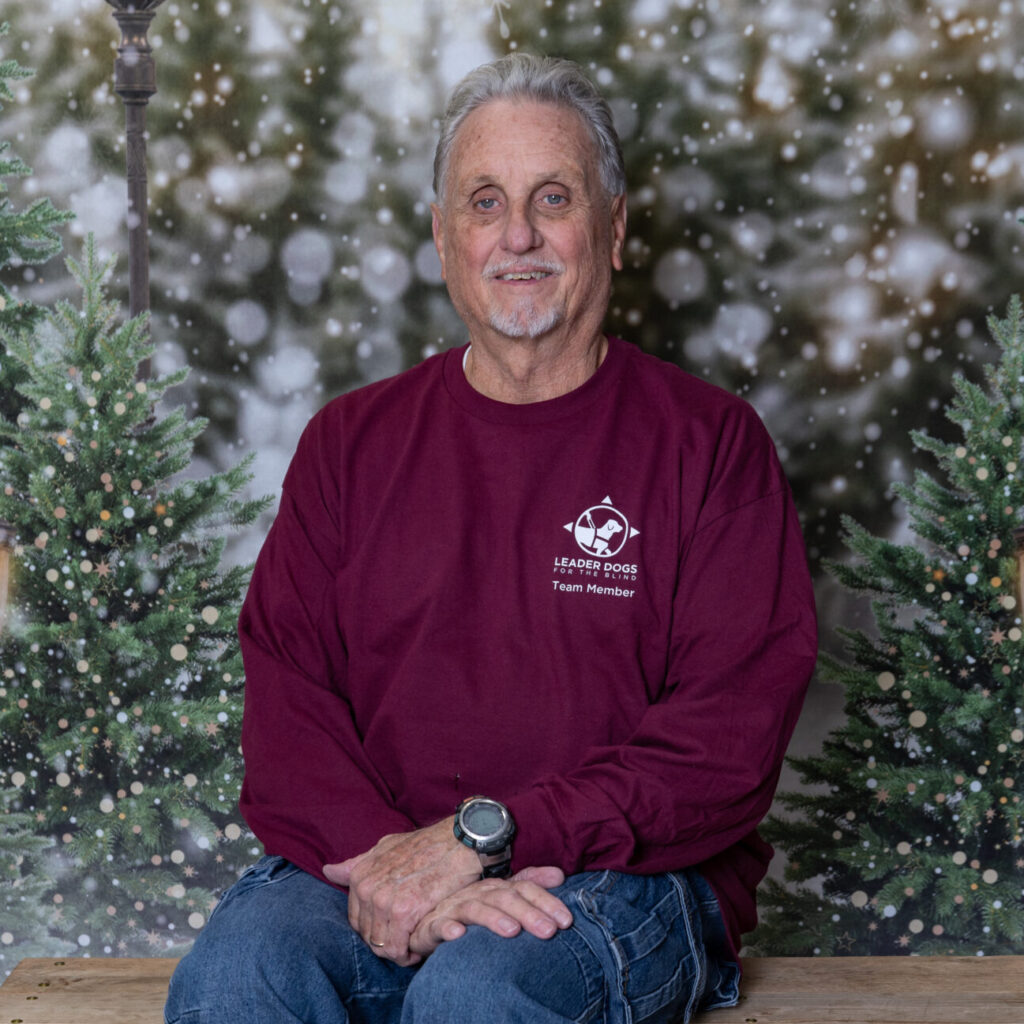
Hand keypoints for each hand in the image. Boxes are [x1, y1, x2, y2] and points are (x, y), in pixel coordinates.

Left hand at [323, 817, 480, 965]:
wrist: (460, 841)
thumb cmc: (427, 845)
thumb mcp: (387, 848)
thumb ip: (358, 864)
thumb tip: (328, 871)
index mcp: (361, 875)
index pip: (356, 921)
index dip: (375, 930)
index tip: (394, 930)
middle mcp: (367, 888)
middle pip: (368, 936)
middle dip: (386, 942)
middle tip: (408, 940)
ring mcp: (384, 900)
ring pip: (381, 945)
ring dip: (398, 951)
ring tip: (415, 944)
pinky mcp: (405, 912)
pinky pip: (397, 948)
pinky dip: (408, 954)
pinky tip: (421, 948)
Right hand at [409, 866, 571, 957]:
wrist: (427, 919)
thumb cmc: (471, 909)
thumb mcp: (502, 897)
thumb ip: (530, 885)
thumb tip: (560, 875)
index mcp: (496, 887)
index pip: (524, 889)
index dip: (546, 902)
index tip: (567, 921)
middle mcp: (477, 893)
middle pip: (504, 898)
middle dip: (528, 913)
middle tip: (549, 931)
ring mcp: (454, 907)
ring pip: (475, 909)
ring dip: (493, 919)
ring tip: (512, 931)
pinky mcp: (431, 925)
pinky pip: (438, 925)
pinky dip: (447, 928)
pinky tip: (458, 934)